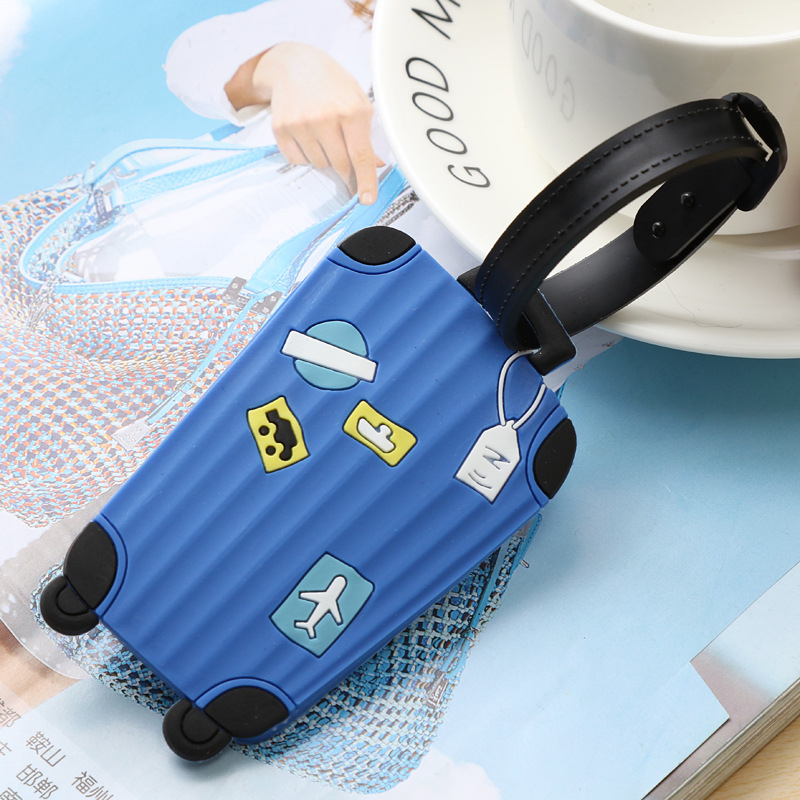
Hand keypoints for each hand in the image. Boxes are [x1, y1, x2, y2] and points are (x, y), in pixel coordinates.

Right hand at [227, 42, 381, 203]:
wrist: (293, 64)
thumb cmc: (331, 84)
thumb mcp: (357, 101)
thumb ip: (367, 135)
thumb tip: (377, 166)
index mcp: (350, 111)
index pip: (361, 156)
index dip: (365, 181)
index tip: (367, 200)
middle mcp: (325, 118)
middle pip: (340, 166)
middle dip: (346, 170)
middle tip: (346, 165)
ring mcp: (301, 124)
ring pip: (319, 164)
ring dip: (324, 156)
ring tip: (322, 131)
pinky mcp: (281, 129)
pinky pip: (298, 160)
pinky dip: (304, 153)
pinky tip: (306, 132)